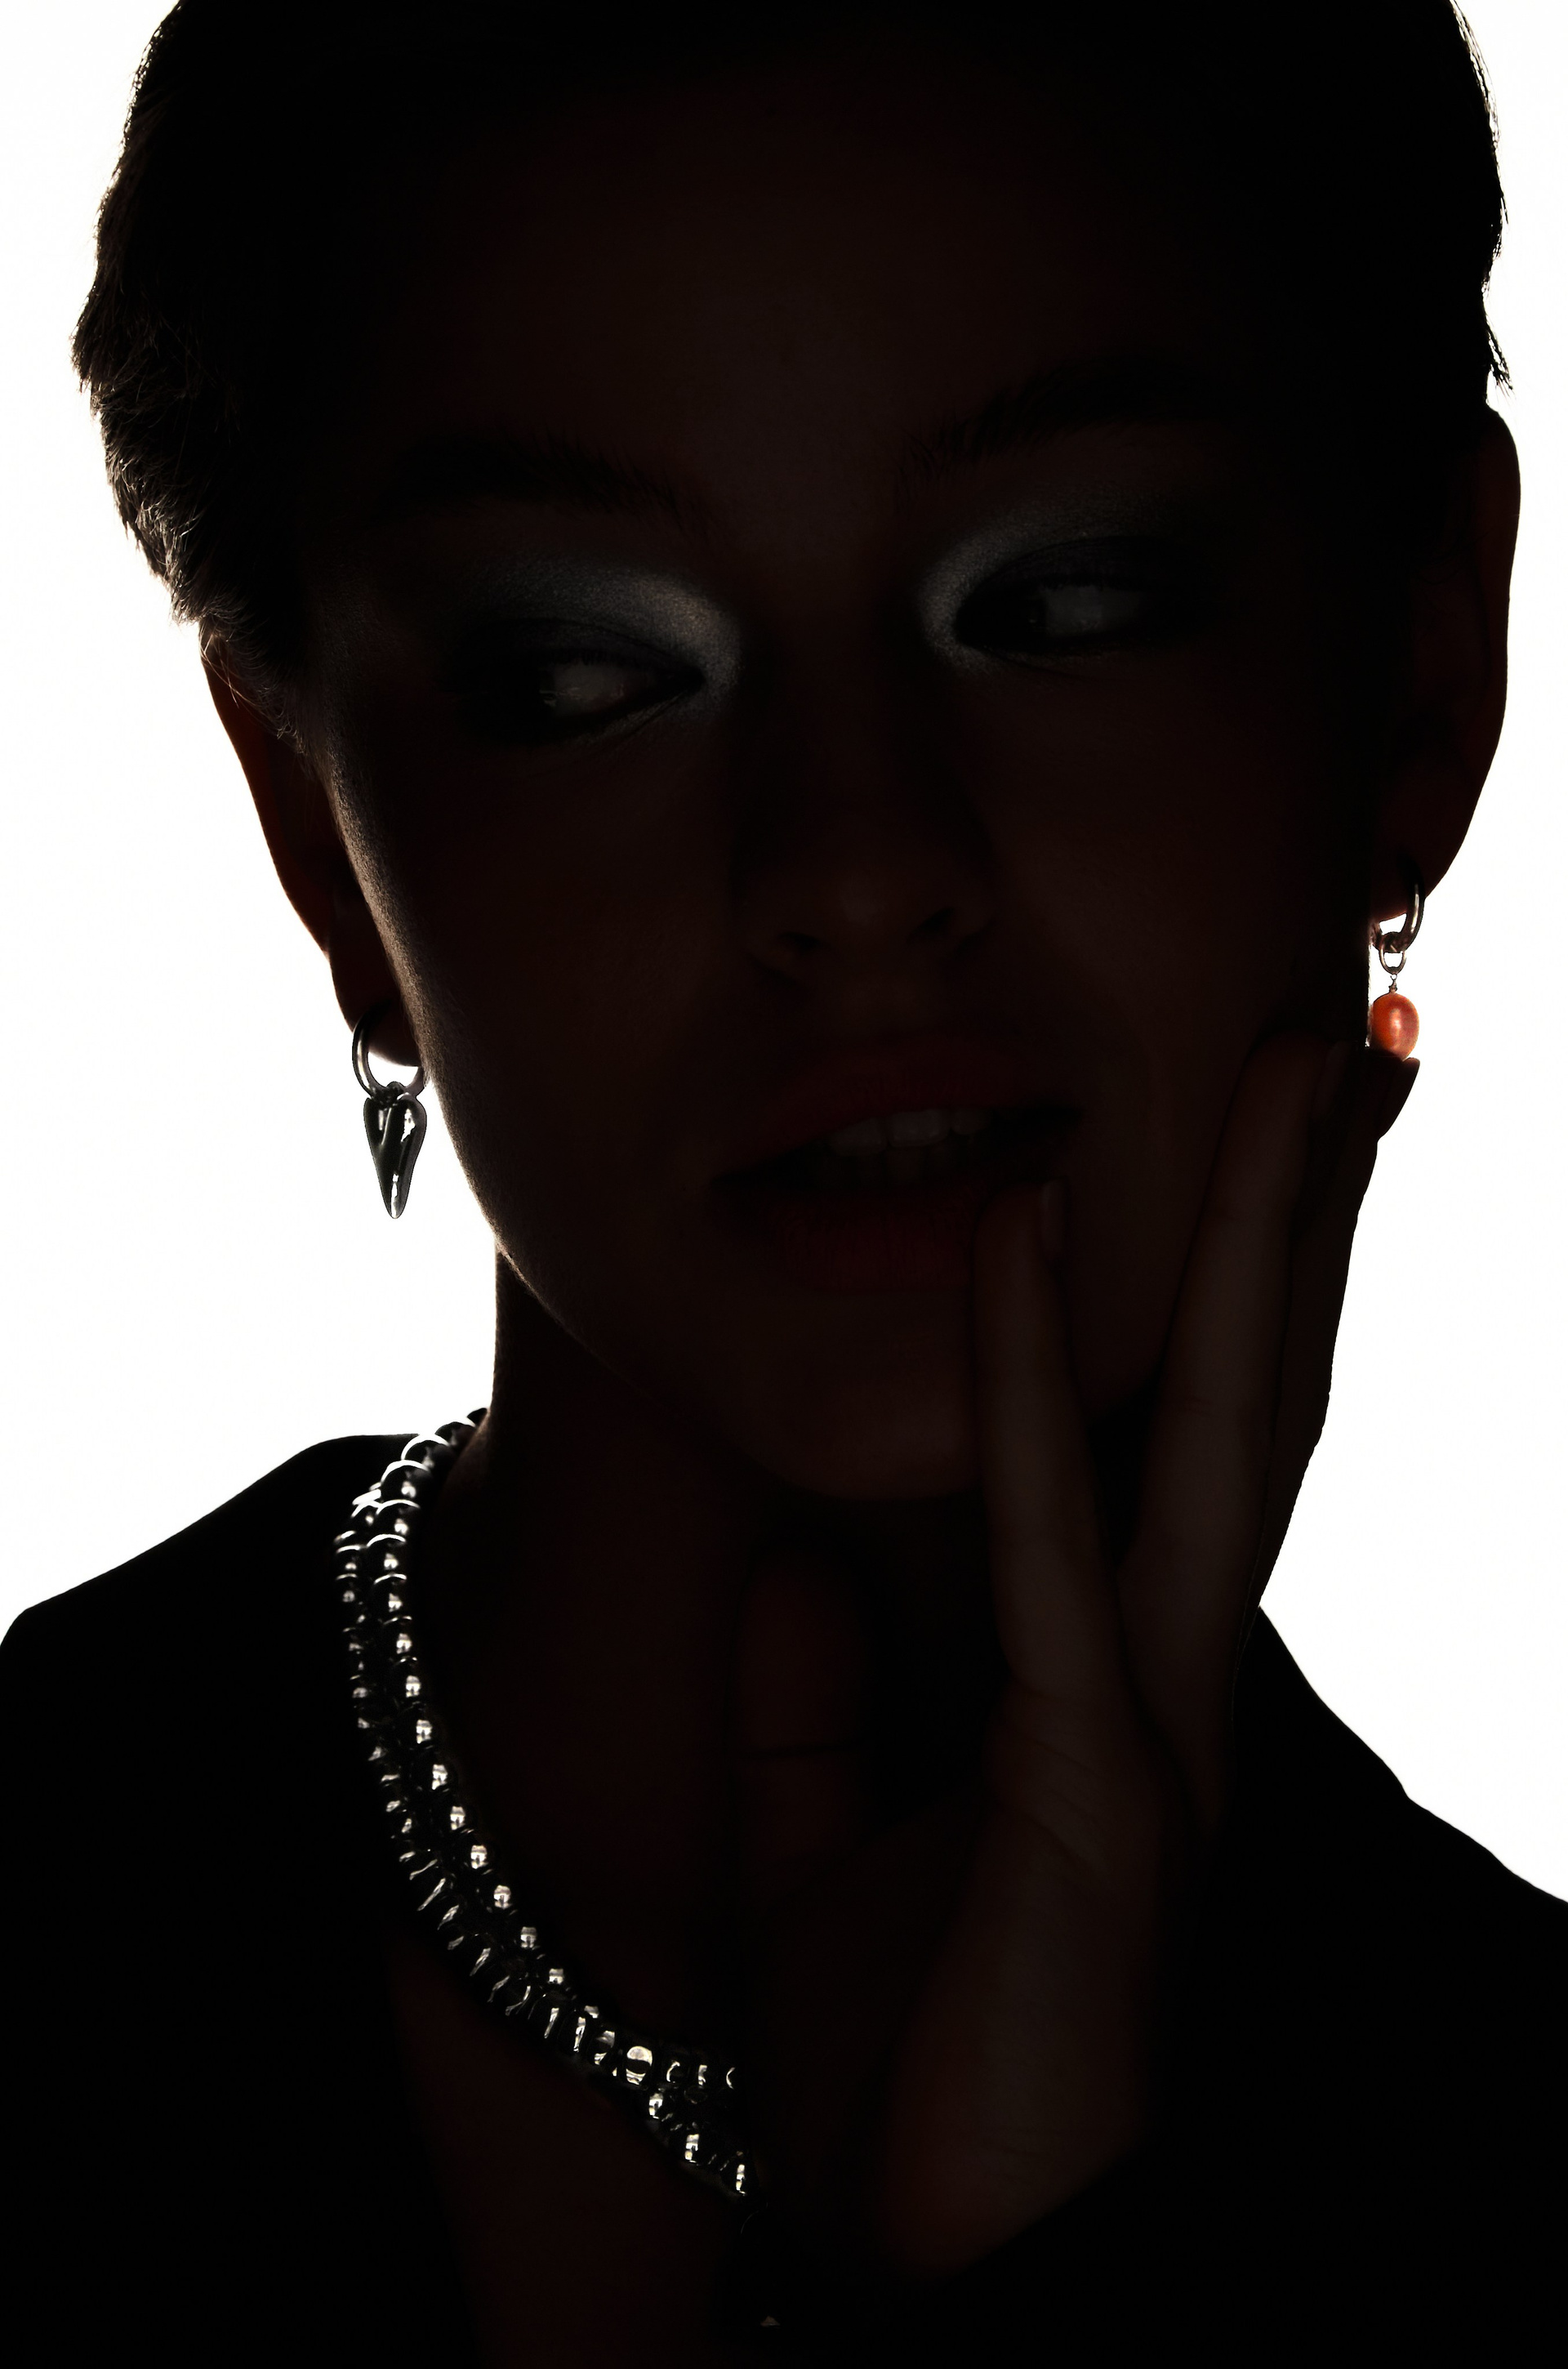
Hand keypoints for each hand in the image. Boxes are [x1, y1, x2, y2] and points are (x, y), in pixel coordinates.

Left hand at [734, 1036, 1415, 2279]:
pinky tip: (1027, 1224)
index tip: (1235, 1138)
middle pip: (1257, 1404)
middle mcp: (1174, 1687)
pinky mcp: (1096, 1791)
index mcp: (1115, 1694)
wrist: (936, 2288)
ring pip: (1226, 1435)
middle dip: (1298, 1224)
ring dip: (1248, 1238)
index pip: (1180, 1453)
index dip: (1223, 1296)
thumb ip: (811, 1709)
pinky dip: (1033, 1375)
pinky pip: (1055, 1543)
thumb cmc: (900, 2090)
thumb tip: (787, 1565)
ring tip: (1278, 1056)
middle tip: (1329, 1038)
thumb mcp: (822, 1859)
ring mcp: (1159, 1730)